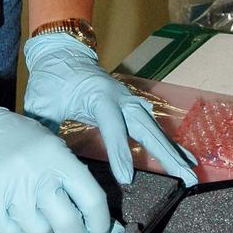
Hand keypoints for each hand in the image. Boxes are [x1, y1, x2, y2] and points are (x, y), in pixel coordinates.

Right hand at [0, 77, 115, 232]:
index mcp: (58, 157)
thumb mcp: (51, 145)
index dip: (101, 225)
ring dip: (41, 229)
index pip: (92, 199)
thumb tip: (106, 223)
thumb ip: (75, 179)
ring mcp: (12, 189)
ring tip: (33, 211)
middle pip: (69, 225)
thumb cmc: (18, 140)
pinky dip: (17, 232)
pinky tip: (15, 216)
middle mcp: (38, 174)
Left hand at [23, 33, 197, 186]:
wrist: (63, 54)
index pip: (112, 127)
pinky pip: (155, 128)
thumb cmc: (52, 80)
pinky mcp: (134, 107)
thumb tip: (41, 156)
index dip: (120, 153)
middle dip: (165, 154)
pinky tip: (187, 160)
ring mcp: (131, 102)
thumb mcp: (41, 102)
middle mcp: (121, 99)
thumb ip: (43, 127)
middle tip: (184, 177)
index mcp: (99, 96)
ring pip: (155, 129)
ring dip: (173, 151)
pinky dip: (171, 144)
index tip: (127, 178)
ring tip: (191, 174)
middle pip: (146, 128)